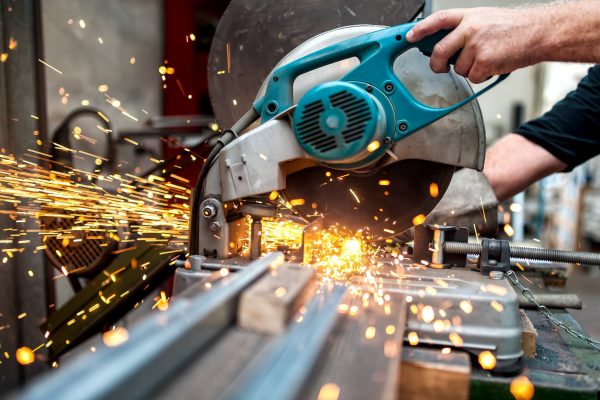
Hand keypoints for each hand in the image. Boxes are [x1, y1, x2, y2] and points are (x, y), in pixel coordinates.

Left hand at [406, 7, 541, 82]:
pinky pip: (473, 77)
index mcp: (469, 16)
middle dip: (437, 64)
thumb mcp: (486, 19)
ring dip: (470, 70)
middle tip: (441, 67)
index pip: (438, 20)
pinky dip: (482, 76)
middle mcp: (470, 29)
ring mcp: (476, 45)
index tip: (409, 36)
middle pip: (440, 51)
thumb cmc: (515, 28)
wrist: (540, 32)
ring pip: (459, 68)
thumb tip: (446, 45)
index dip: (421, 29)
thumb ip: (465, 29)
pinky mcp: (484, 61)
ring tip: (487, 58)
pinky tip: (494, 65)